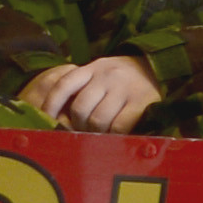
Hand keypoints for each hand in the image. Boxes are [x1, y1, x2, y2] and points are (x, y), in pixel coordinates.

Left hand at [19, 54, 163, 132]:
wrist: (157, 68)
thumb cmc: (122, 78)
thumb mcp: (100, 74)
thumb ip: (82, 88)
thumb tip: (58, 116)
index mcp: (92, 68)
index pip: (64, 85)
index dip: (51, 104)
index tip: (45, 120)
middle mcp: (106, 76)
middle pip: (80, 108)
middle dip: (79, 125)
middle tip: (85, 130)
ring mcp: (124, 88)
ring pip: (98, 120)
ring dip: (97, 132)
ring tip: (102, 132)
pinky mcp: (141, 101)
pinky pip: (119, 126)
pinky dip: (115, 134)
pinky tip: (118, 133)